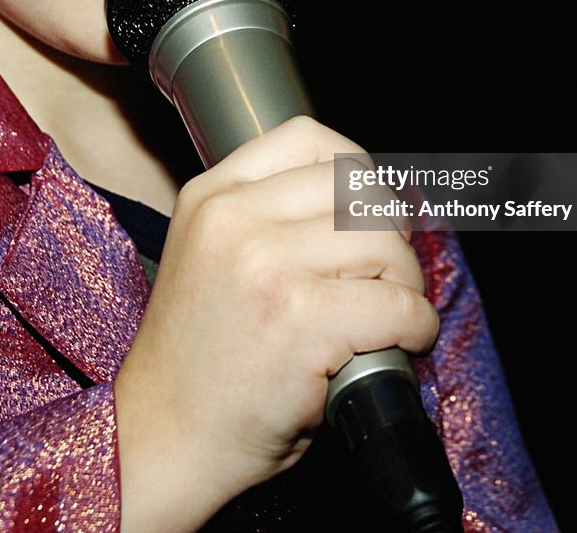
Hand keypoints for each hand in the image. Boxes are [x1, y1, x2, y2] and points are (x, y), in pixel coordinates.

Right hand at [114, 116, 439, 531]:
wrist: (159, 438)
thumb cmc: (197, 358)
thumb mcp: (212, 255)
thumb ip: (266, 218)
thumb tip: (364, 202)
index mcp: (211, 195)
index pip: (309, 139)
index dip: (357, 173)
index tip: (369, 210)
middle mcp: (234, 217)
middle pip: (358, 188)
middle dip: (390, 231)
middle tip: (387, 274)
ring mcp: (264, 264)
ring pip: (383, 242)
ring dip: (405, 281)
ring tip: (392, 314)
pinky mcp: (298, 319)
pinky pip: (396, 304)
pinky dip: (417, 325)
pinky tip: (406, 342)